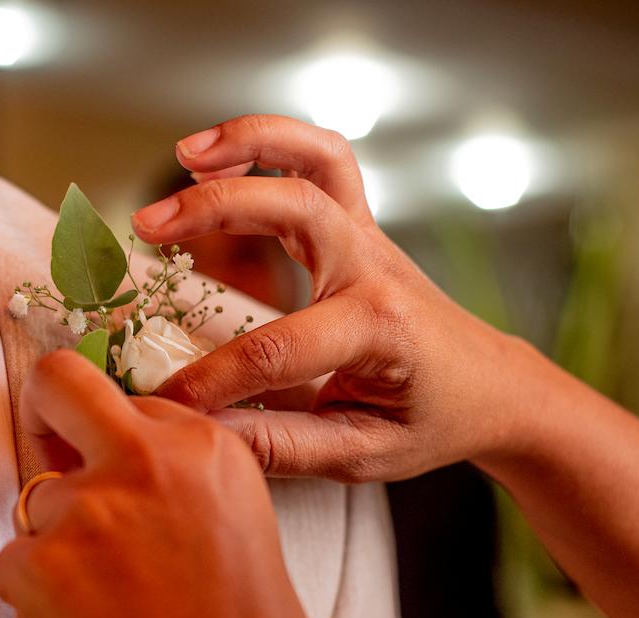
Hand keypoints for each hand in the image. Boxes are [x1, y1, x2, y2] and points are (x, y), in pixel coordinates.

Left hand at [0, 350, 314, 617]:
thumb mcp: (239, 526)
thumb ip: (180, 480)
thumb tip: (120, 464)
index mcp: (205, 447)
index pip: (129, 402)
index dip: (112, 437)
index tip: (106, 457)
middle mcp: (144, 460)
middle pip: (60, 385)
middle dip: (45, 408)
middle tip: (48, 440)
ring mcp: (87, 507)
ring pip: (35, 502)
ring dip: (55, 545)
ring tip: (104, 604)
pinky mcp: (39, 561)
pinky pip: (12, 564)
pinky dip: (34, 596)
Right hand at [131, 114, 539, 481]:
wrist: (492, 389)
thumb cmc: (432, 422)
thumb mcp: (363, 453)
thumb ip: (281, 444)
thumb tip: (204, 432)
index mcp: (380, 330)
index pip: (275, 349)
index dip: (210, 379)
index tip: (166, 402)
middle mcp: (376, 269)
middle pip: (296, 207)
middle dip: (215, 210)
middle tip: (146, 228)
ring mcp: (369, 239)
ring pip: (319, 158)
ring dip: (252, 142)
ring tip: (186, 154)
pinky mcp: (358, 230)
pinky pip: (321, 165)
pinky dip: (270, 147)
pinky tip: (216, 162)